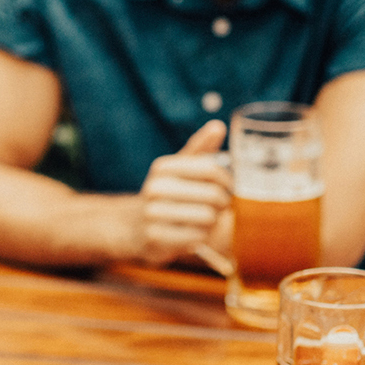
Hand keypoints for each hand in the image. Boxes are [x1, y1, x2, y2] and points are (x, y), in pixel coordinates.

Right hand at [131, 120, 230, 265]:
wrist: (136, 227)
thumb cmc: (167, 194)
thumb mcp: (180, 168)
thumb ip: (200, 148)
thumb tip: (218, 126)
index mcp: (162, 168)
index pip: (211, 169)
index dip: (227, 180)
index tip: (229, 187)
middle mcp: (154, 188)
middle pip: (213, 194)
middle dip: (223, 202)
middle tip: (221, 206)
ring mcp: (152, 214)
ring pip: (207, 217)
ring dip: (214, 220)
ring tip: (207, 219)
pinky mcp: (156, 238)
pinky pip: (197, 237)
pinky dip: (202, 236)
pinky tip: (195, 232)